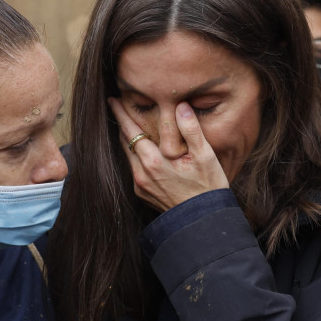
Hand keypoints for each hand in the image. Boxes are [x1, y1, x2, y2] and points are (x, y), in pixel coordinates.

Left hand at [108, 98, 228, 210]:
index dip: (121, 114)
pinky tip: (142, 149)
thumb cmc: (207, 187)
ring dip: (128, 139)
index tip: (112, 100)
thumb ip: (191, 129)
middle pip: (125, 142)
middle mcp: (141, 173)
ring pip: (128, 155)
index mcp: (153, 161)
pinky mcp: (142, 193)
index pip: (131, 131)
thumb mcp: (205, 155)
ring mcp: (140, 185)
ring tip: (129, 124)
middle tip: (118, 106)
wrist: (203, 220)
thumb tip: (181, 106)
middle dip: (122, 123)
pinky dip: (135, 156)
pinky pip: (133, 168)